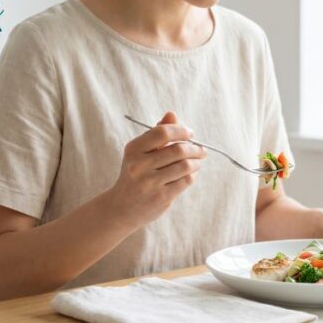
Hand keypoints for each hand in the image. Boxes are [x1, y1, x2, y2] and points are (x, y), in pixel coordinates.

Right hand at [109, 111, 206, 226]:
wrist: (121, 208)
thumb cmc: (135, 174)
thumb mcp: (140, 153)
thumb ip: (157, 133)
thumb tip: (172, 114)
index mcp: (133, 149)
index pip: (162, 132)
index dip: (181, 131)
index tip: (190, 134)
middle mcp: (139, 165)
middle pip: (178, 150)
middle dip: (195, 148)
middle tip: (201, 150)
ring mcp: (150, 183)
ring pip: (185, 166)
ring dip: (196, 162)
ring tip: (197, 162)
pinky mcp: (161, 197)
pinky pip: (186, 181)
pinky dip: (193, 175)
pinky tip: (191, 174)